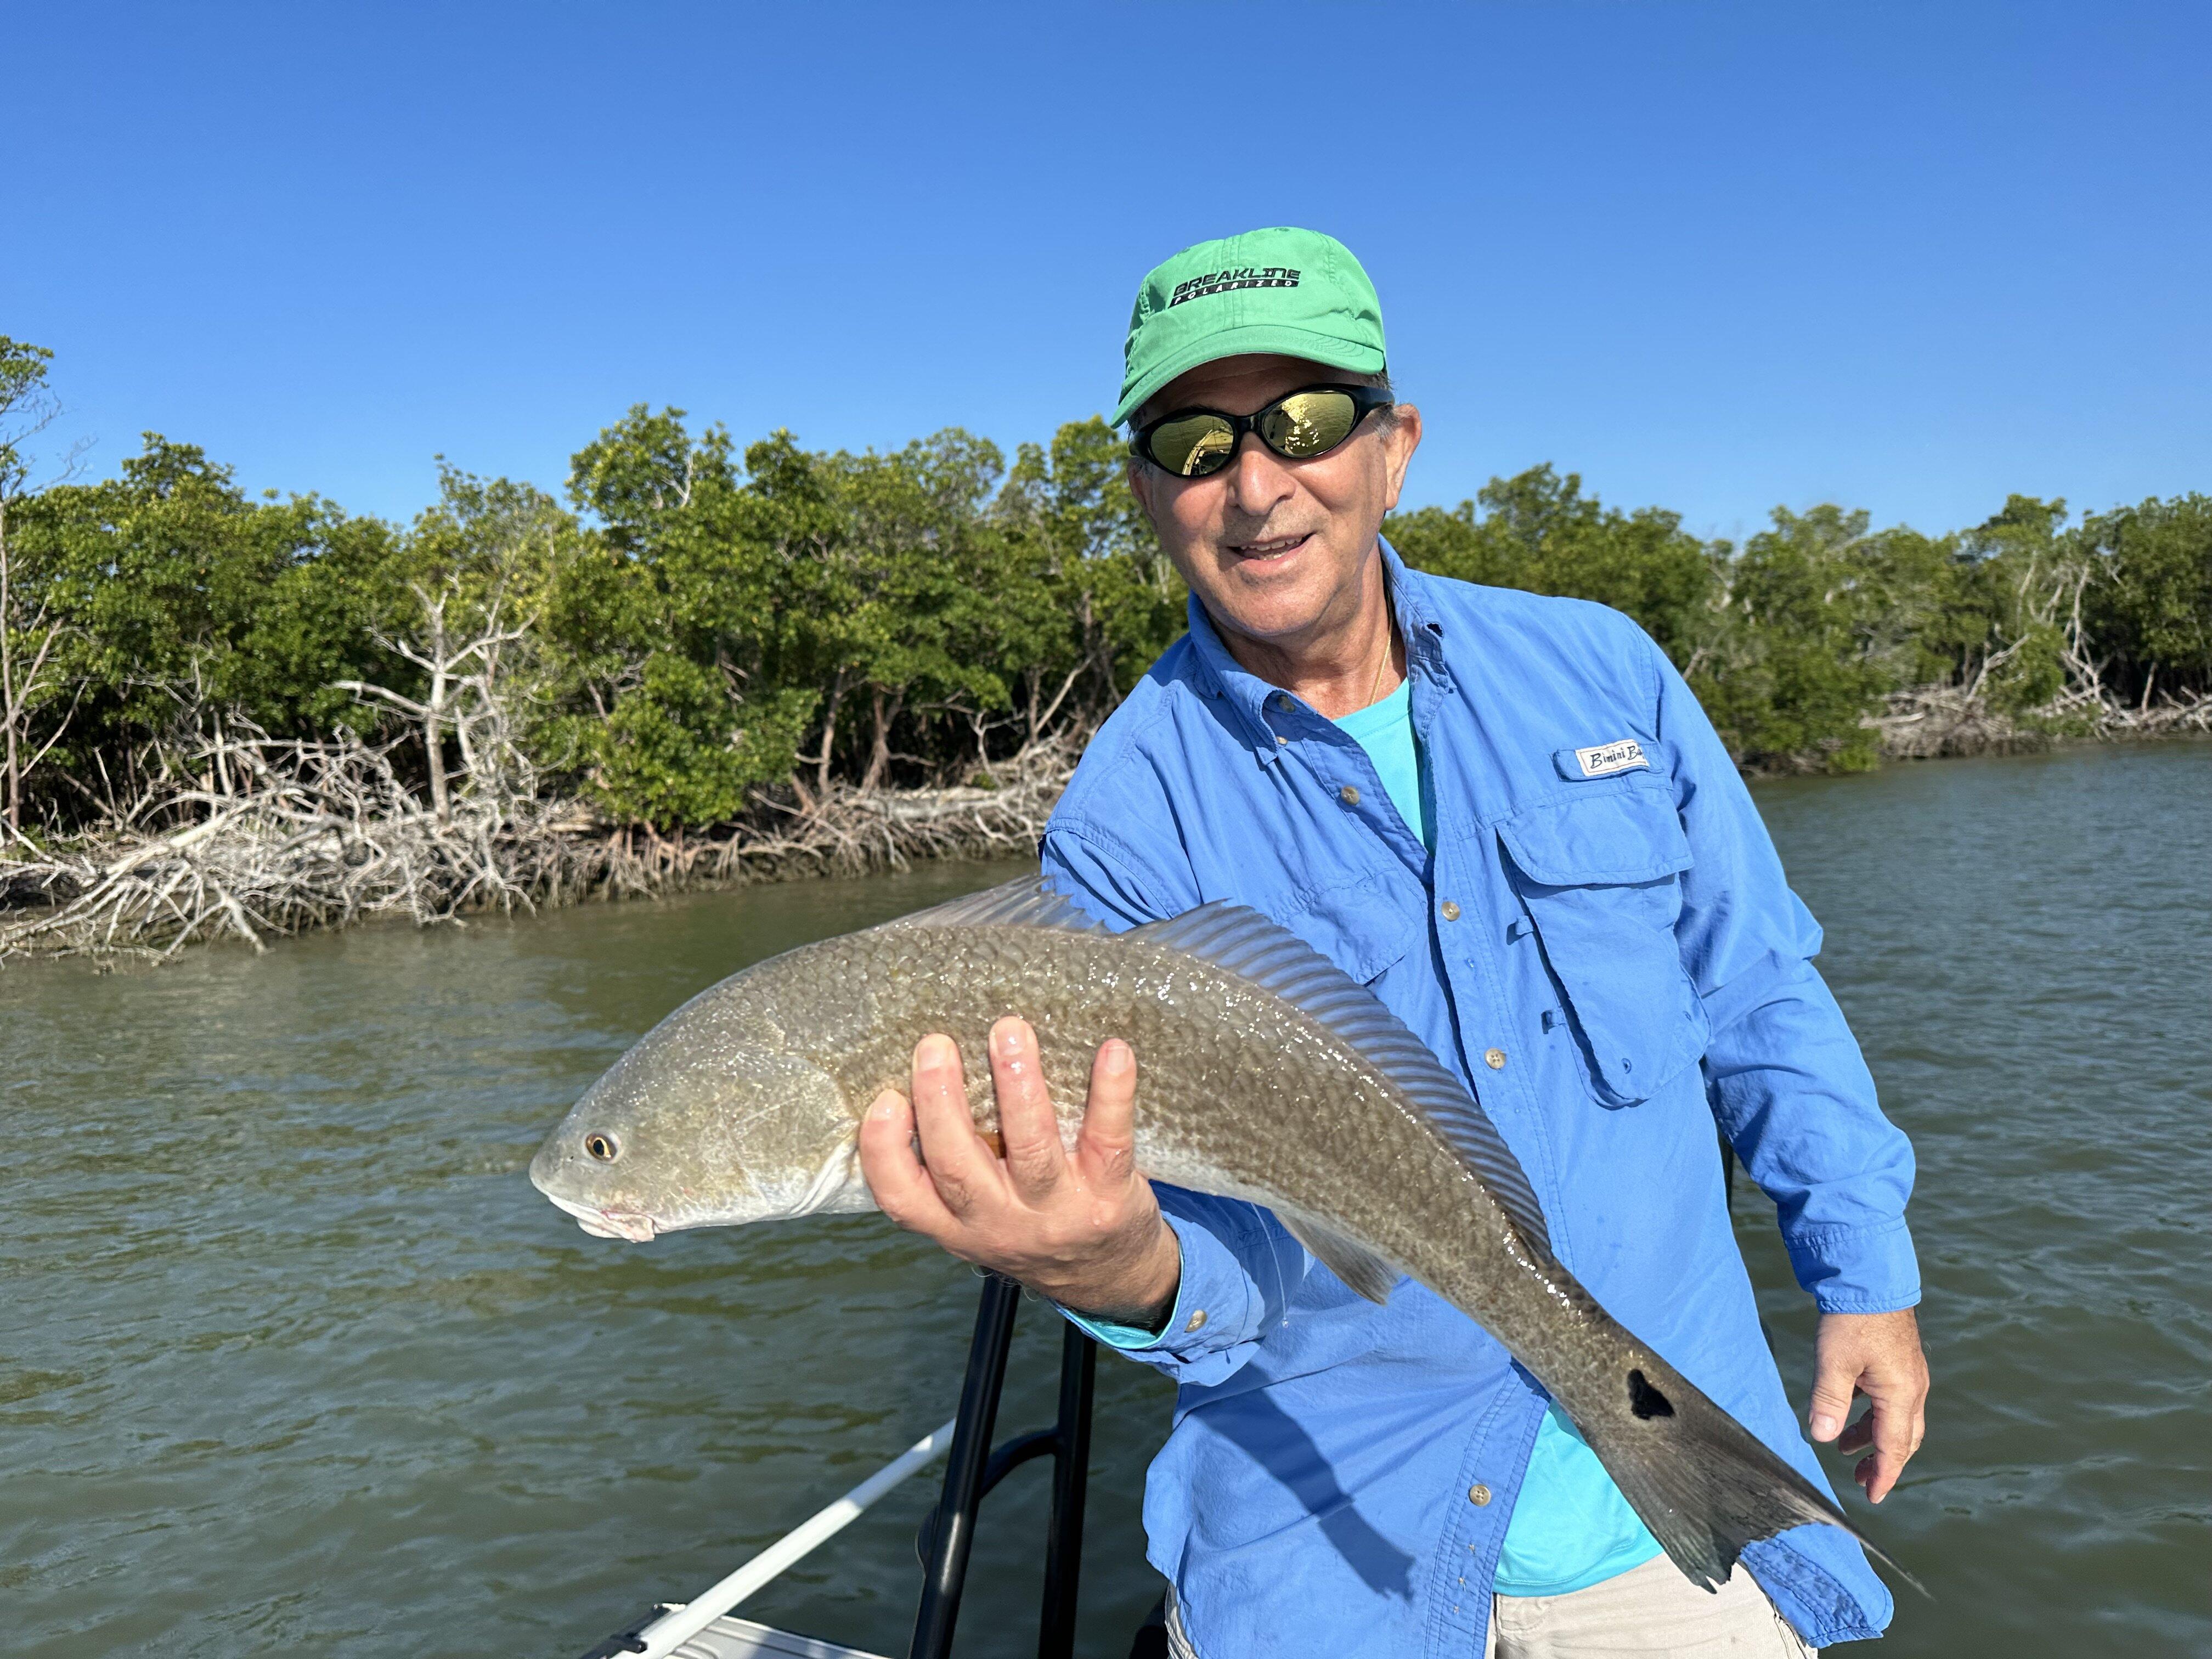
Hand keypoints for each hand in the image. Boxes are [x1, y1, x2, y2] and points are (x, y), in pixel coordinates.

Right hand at [857, 1017, 1181, 1327]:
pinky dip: (1112, 1093)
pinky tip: (1113, 1051)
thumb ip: (955, 1169)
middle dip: (940, 1102)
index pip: (904, 1198)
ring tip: (1009, 1032)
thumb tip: (927, 1078)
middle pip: (958, 1168)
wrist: (1111, 1281)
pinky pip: (1108, 1140)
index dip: (885, 1150)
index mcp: (958, 1225)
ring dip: (1018, 1086)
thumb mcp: (981, 1221)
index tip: (887, 1098)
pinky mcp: (1109, 1197)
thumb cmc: (1036, 1229)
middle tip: (935, 1044)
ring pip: (1030, 1149)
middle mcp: (1001, 1223)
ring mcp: (1057, 1212)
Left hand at [1808, 1308, 1929, 1503]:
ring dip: (1873, 1436)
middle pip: (1902, 1437)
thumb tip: (1823, 1438)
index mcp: (1900, 1393)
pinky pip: (1890, 1399)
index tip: (1872, 1497)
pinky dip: (1871, 1414)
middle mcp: (1912, 1387)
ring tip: (1845, 1449)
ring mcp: (1908, 1373)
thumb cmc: (1852, 1319)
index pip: (1894, 1448)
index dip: (1883, 1475)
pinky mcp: (1898, 1360)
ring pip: (1895, 1418)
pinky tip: (1848, 1411)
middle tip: (1860, 1481)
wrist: (1869, 1277)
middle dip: (1882, 1461)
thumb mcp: (1834, 1362)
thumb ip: (1829, 1402)